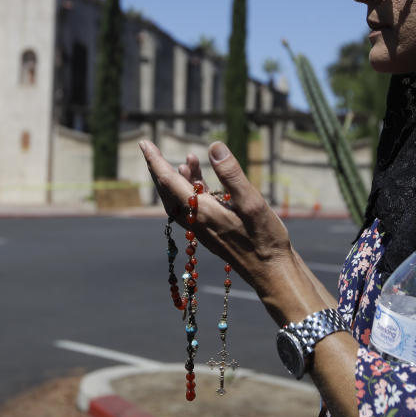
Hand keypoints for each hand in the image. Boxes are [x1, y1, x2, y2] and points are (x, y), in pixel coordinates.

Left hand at [139, 139, 332, 323]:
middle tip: (152, 149)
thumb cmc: (264, 239)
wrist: (271, 273)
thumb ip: (231, 174)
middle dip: (160, 168)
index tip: (144, 143)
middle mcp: (196, 222)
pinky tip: (202, 184)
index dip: (155, 161)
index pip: (169, 181)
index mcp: (201, 212)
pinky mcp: (212, 233)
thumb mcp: (251, 202)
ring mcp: (203, 229)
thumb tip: (214, 146)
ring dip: (179, 178)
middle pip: (168, 192)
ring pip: (180, 200)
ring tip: (190, 159)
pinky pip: (192, 209)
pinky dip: (191, 191)